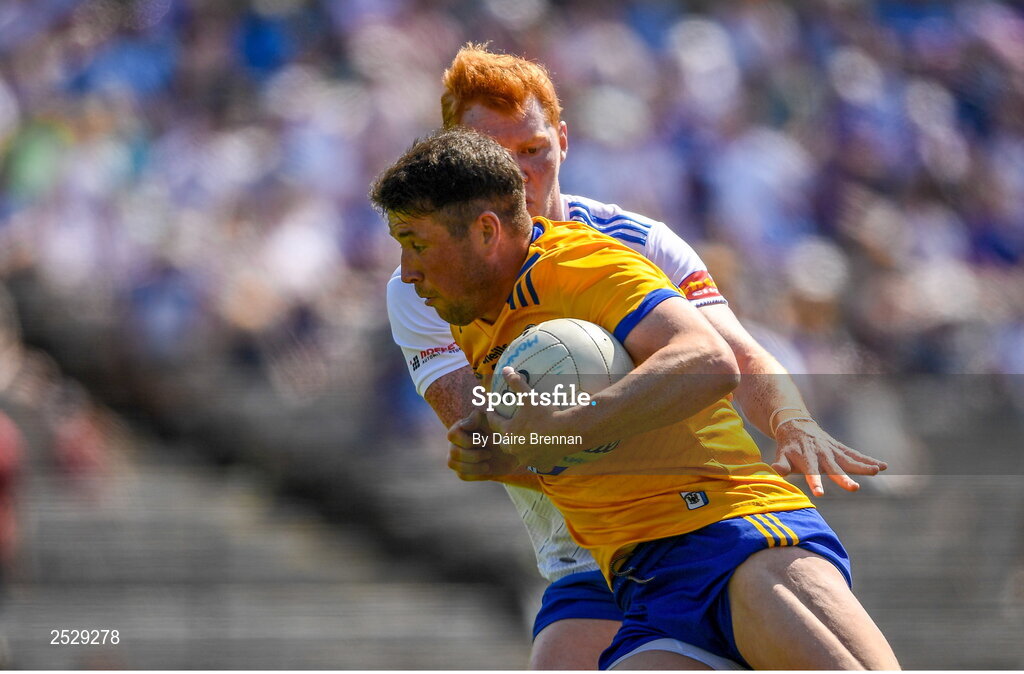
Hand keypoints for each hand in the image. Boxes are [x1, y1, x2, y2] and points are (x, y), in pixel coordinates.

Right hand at [446, 409, 519, 480]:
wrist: (514, 449)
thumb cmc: (502, 432)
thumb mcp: (492, 422)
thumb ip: (478, 418)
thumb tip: (464, 424)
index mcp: (460, 428)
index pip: (452, 435)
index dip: (467, 441)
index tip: (484, 441)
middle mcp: (455, 442)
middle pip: (453, 452)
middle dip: (474, 456)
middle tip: (489, 453)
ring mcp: (457, 457)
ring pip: (453, 464)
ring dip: (473, 466)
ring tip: (487, 464)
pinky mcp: (463, 470)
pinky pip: (461, 475)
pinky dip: (475, 473)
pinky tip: (487, 468)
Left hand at [484, 367, 571, 473]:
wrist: (568, 432)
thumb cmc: (546, 414)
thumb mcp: (529, 396)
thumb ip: (516, 383)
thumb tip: (506, 369)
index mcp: (508, 432)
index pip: (494, 422)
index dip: (492, 414)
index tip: (491, 409)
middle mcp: (514, 448)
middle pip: (504, 441)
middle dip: (504, 434)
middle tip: (508, 427)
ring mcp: (528, 459)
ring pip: (519, 453)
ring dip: (520, 447)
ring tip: (524, 440)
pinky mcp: (542, 465)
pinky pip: (537, 462)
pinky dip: (538, 457)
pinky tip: (542, 453)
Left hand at [771, 419, 887, 496]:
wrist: (796, 425)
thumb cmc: (788, 446)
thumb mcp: (781, 454)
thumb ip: (780, 464)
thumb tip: (775, 471)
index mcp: (806, 457)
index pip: (811, 472)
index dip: (815, 482)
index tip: (820, 494)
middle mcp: (822, 454)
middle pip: (834, 468)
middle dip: (844, 478)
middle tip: (855, 488)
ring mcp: (833, 450)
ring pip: (849, 460)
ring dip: (863, 466)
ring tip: (877, 471)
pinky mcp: (840, 448)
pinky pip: (856, 455)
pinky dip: (868, 460)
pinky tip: (883, 466)